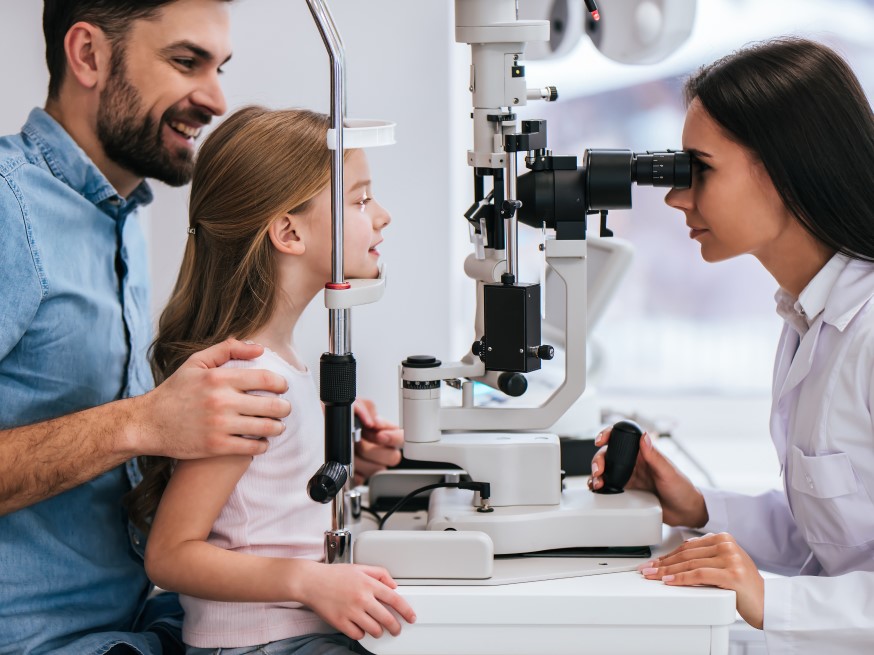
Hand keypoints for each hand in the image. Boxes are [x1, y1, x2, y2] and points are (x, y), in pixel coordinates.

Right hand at [132, 339, 290, 458]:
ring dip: (277, 427)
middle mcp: (221, 401)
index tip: (282, 388)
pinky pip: (253, 447)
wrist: (148, 423)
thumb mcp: (196, 363)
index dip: (281, 384)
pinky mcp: (217, 447)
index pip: (266, 379)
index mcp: (219, 379)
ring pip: (266, 428)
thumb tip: (259, 349)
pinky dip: (263, 445)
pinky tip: (261, 441)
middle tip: (284, 409)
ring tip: (276, 425)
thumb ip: (228, 350)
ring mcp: (220, 426)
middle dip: (284, 408)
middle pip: (272, 405)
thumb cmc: (175, 391)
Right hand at [298, 562, 415, 638]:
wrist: (311, 581)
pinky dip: (361, 634)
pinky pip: (357, 635)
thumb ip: (379, 573)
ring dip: (379, 632)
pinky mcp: (340, 622)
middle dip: (395, 627)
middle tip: (396, 629)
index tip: (411, 617)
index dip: (406, 611)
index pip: (395, 599)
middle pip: (387, 619)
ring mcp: (351, 611)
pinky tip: (360, 628)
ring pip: (374, 630)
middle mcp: (362, 598)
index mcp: (368, 584)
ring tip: (378, 629)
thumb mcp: (360, 568)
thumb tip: (393, 585)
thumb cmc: (333, 574)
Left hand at [353, 398, 402, 484]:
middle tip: (360, 440)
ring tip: (349, 449)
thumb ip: (365, 407)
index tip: (380, 435)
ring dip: (359, 458)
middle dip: (372, 448)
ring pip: (376, 470)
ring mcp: (373, 464)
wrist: (326, 428)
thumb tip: (371, 421)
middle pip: (392, 458)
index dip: (394, 438)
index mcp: (388, 433)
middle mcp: (383, 450)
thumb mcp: (355, 404)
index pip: (403, 438)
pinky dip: (351, 470)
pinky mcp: (360, 476)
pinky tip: (346, 460)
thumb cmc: (345, 418)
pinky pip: (360, 479)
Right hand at [588, 428, 707, 527]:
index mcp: (644, 453)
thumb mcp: (669, 472)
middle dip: (599, 460)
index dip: (609, 435)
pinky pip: (610, 486)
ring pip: (606, 470)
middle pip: (609, 455)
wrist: (685, 513)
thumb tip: (644, 437)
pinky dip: (601, 487)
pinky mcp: (627, 491)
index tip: (601, 440)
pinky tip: (598, 490)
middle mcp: (635, 463)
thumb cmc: (682, 490)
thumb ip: (655, 456)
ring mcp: (630, 477)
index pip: (623, 438)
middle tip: (598, 471)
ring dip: (597, 475)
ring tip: (597, 483)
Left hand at [639, 532, 763, 628]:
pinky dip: (680, 579)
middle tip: (647, 570)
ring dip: (667, 572)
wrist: (768, 603)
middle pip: (686, 555)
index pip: (688, 546)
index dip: (667, 556)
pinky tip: (668, 581)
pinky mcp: (732, 574)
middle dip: (663, 564)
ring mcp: (730, 558)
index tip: (653, 563)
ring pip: (690, 564)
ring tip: (653, 576)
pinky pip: (699, 575)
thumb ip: (705, 556)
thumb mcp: (723, 564)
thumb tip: (675, 558)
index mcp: (724, 538)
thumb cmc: (743, 587)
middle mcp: (727, 545)